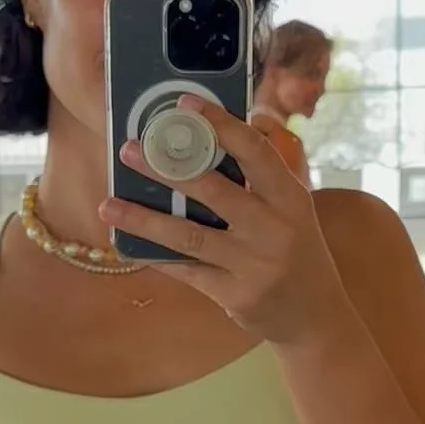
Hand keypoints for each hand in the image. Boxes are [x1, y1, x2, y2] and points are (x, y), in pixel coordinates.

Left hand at [98, 97, 347, 343]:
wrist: (316, 319)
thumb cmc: (298, 251)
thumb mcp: (294, 208)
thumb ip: (265, 171)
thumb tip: (233, 125)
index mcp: (290, 198)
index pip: (254, 151)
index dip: (219, 124)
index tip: (185, 104)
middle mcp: (274, 229)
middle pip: (213, 190)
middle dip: (166, 168)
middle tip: (129, 150)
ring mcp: (253, 265)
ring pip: (189, 236)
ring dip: (144, 218)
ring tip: (108, 205)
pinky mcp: (234, 295)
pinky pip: (186, 271)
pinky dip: (156, 256)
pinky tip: (127, 244)